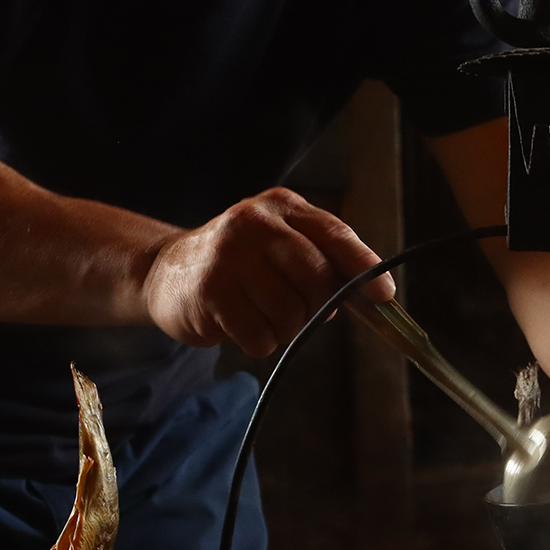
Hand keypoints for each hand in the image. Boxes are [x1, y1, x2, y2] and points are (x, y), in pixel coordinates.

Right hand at [143, 187, 393, 356]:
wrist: (164, 271)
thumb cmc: (239, 264)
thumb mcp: (278, 246)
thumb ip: (321, 262)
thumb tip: (372, 298)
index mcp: (281, 206)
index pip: (334, 233)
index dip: (363, 266)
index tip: (385, 295)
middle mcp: (253, 222)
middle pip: (315, 277)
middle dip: (317, 308)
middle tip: (301, 315)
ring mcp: (228, 254)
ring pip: (290, 313)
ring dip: (286, 330)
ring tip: (263, 316)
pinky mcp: (209, 290)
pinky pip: (260, 336)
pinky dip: (260, 343)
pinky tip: (240, 324)